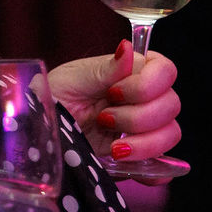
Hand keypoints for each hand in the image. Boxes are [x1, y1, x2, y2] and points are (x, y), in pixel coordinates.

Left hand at [48, 42, 180, 164]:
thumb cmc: (54, 97)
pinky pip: (162, 160)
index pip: (165, 71)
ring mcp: (144, 127)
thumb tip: (126, 48)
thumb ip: (105, 69)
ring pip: (170, 133)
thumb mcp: (73, 79)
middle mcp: (144, 98)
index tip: (113, 93)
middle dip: (137, 116)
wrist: (39, 131)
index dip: (146, 85)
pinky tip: (123, 157)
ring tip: (110, 144)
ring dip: (141, 141)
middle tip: (103, 118)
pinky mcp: (138, 153)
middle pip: (171, 105)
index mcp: (132, 72)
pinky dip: (150, 163)